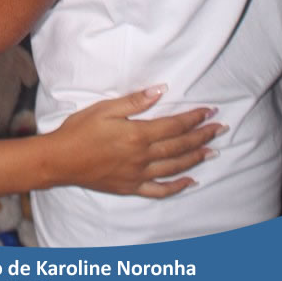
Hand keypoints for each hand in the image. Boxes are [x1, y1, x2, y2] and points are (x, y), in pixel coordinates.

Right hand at [49, 86, 224, 197]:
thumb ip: (134, 101)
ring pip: (175, 167)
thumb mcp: (105, 108)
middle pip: (180, 146)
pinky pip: (160, 190)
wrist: (61, 160)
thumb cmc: (80, 130)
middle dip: (202, 136)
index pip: (174, 125)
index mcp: (137, 134)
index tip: (210, 111)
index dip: (194, 118)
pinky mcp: (131, 187)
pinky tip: (190, 181)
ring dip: (196, 158)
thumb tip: (160, 90)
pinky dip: (177, 186)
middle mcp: (142, 156)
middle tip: (220, 129)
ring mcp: (138, 174)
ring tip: (212, 151)